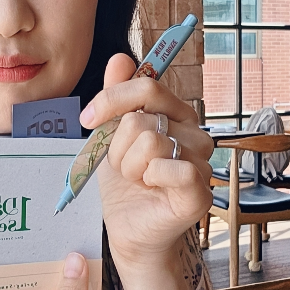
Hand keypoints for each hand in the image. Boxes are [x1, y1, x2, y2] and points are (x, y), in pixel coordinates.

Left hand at [79, 55, 213, 273]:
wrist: (127, 231)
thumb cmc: (124, 186)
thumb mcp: (111, 137)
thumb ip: (117, 98)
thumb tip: (121, 58)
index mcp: (177, 115)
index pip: (147, 85)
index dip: (111, 99)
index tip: (87, 120)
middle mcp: (195, 134)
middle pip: (141, 117)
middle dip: (117, 145)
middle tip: (123, 167)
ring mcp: (202, 162)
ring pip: (149, 142)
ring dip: (129, 166)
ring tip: (136, 180)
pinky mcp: (200, 191)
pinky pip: (170, 167)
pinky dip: (149, 178)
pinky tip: (151, 189)